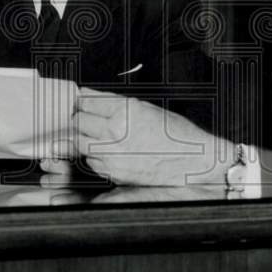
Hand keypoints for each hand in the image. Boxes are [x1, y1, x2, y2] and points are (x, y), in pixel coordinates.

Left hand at [71, 87, 232, 186]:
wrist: (193, 162)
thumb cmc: (176, 134)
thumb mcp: (146, 108)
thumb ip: (114, 103)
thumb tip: (91, 99)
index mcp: (125, 111)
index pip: (87, 102)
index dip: (82, 101)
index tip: (81, 101)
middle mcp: (115, 132)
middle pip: (78, 121)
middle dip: (80, 118)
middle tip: (86, 117)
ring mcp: (112, 154)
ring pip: (79, 142)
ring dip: (84, 137)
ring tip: (98, 134)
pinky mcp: (113, 172)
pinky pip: (91, 161)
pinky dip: (93, 155)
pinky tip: (108, 150)